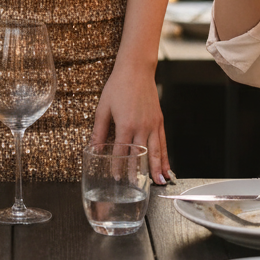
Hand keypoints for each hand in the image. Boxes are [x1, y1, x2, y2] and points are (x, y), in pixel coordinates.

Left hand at [90, 60, 170, 183]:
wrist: (136, 69)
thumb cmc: (118, 85)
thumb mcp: (104, 107)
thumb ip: (99, 130)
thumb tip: (91, 147)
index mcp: (125, 124)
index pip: (120, 151)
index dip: (118, 167)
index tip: (116, 179)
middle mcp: (141, 126)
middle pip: (140, 155)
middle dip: (139, 174)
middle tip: (138, 189)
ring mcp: (152, 124)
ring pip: (155, 151)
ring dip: (157, 169)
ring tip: (158, 184)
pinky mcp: (159, 120)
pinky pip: (163, 142)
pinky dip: (165, 156)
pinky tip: (167, 167)